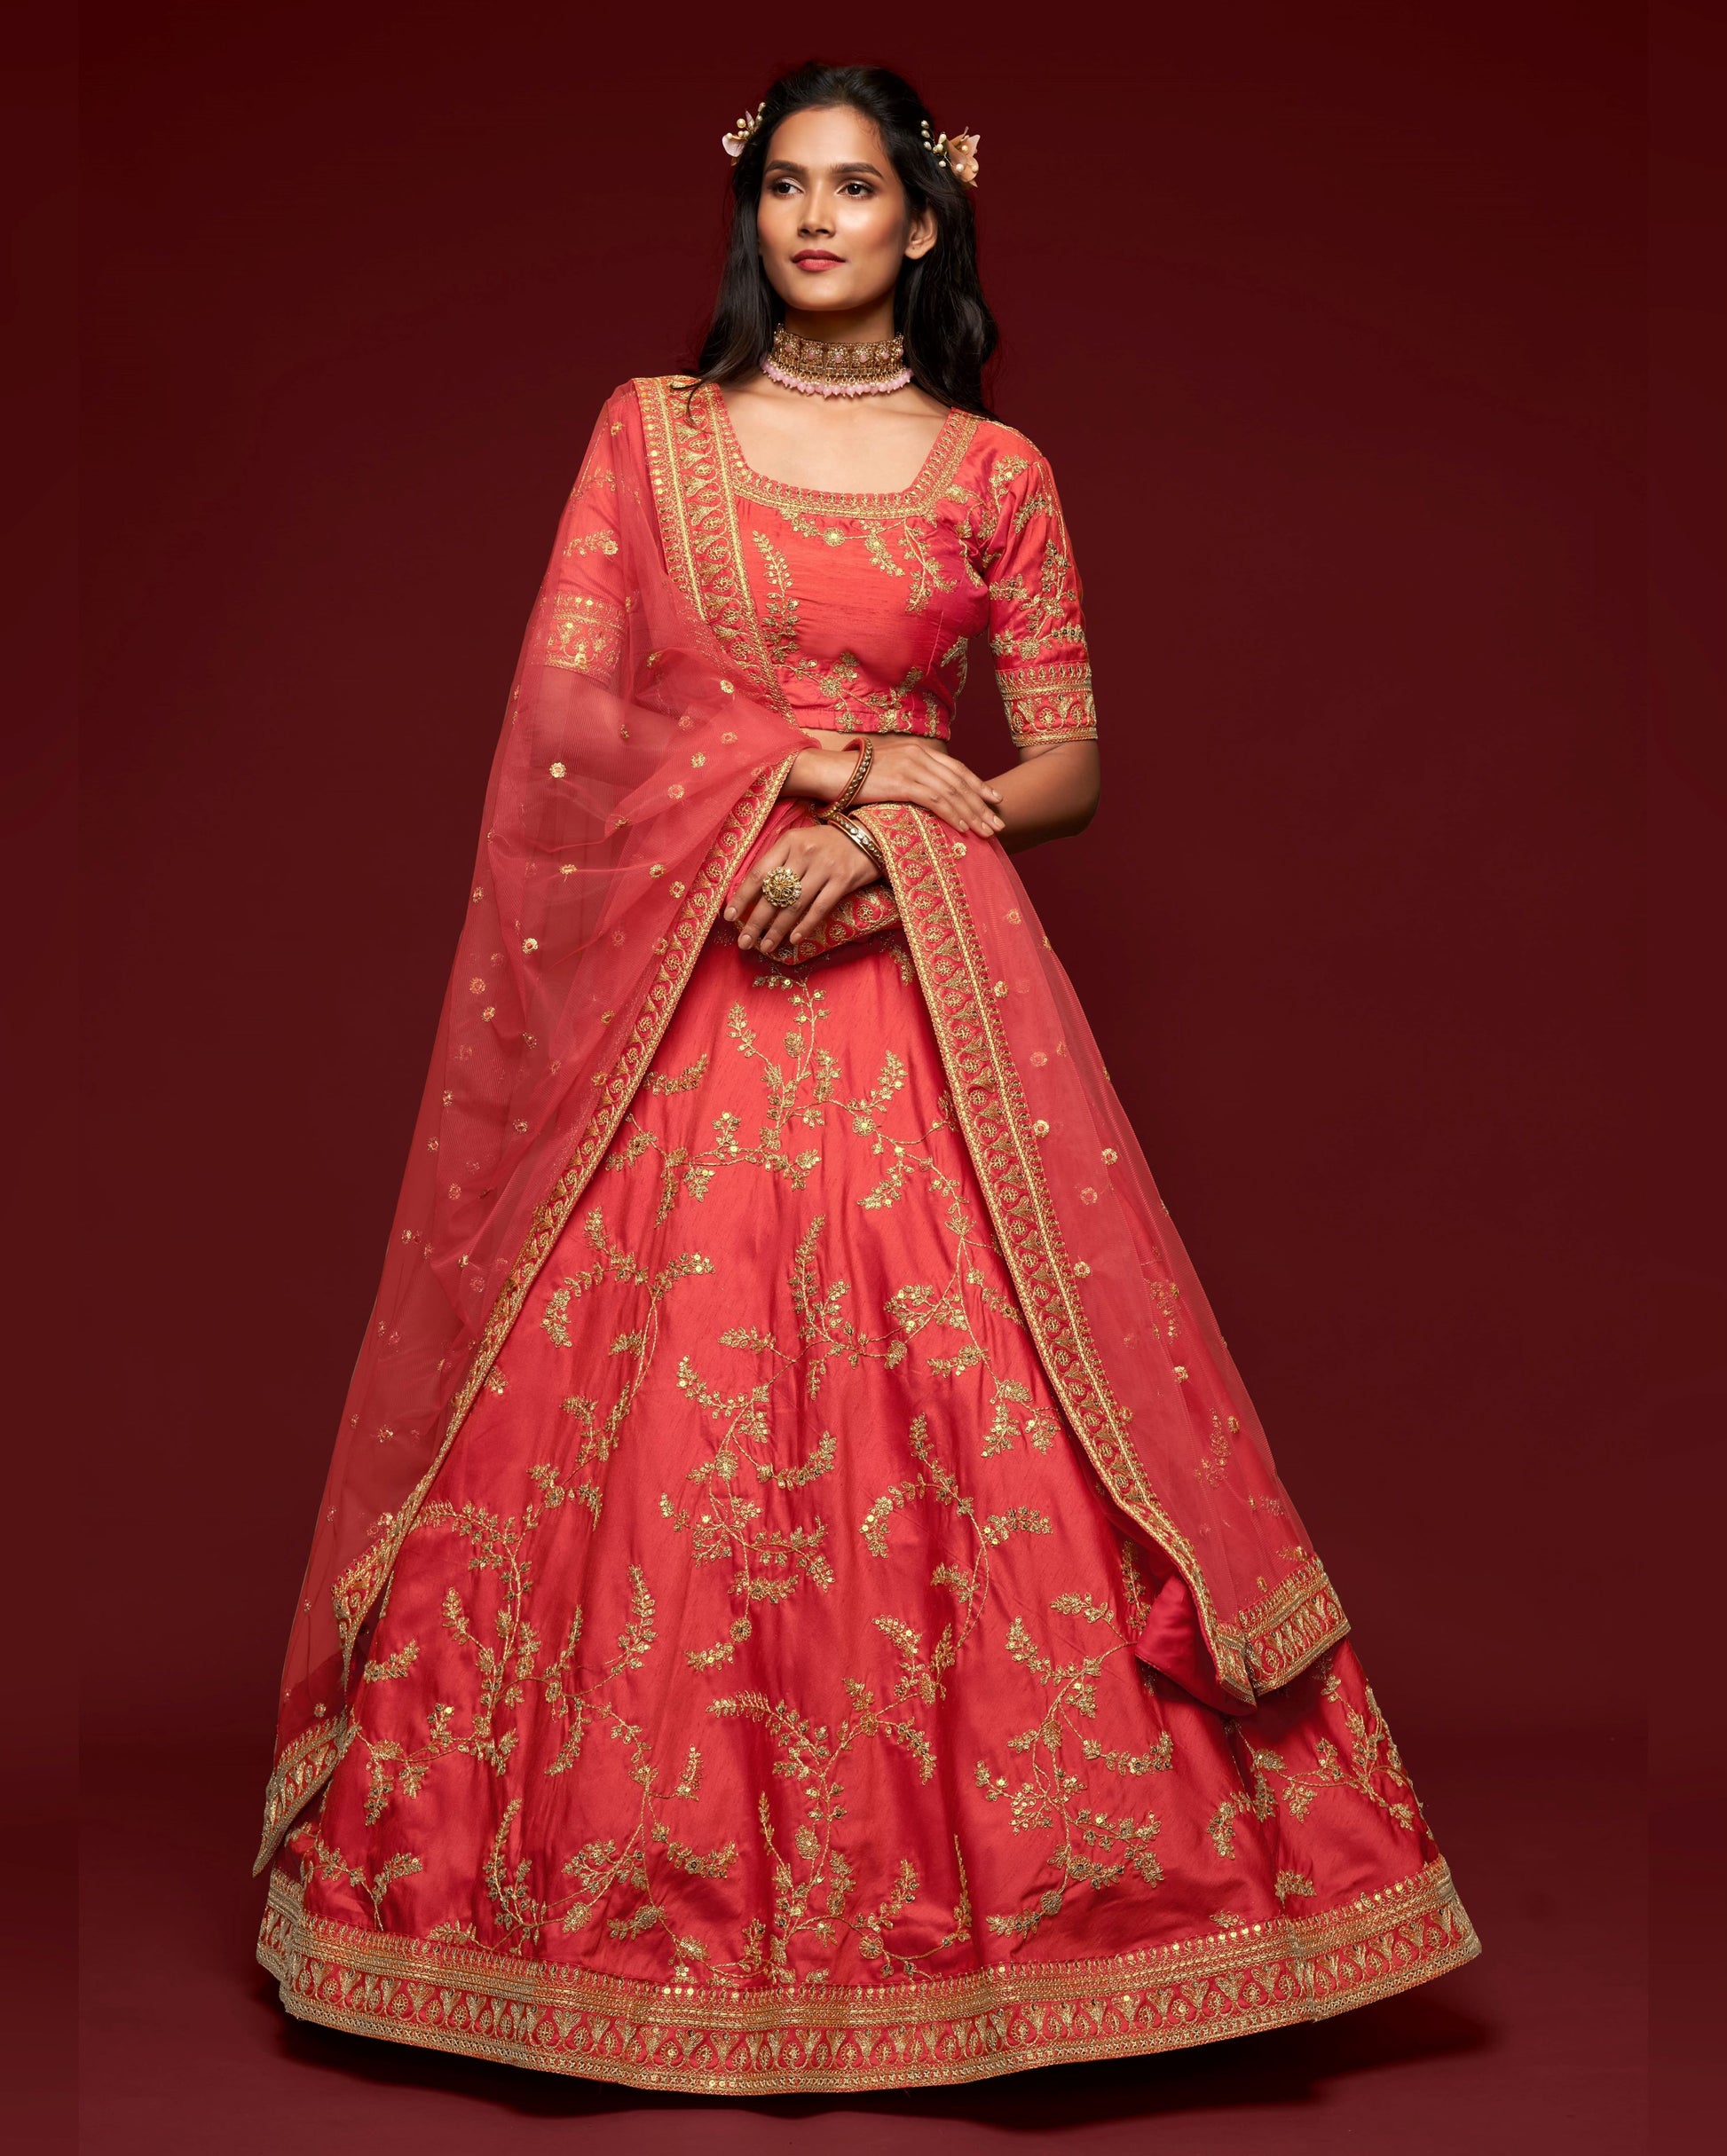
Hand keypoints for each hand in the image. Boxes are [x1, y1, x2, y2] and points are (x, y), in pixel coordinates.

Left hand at [725, 820, 880, 956]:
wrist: (869, 837)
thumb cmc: (827, 843)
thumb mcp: (800, 841)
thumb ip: (780, 860)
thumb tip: (754, 893)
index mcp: (789, 842)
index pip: (759, 873)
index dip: (742, 897)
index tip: (729, 916)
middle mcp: (805, 853)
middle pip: (774, 894)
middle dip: (756, 921)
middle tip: (744, 941)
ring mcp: (824, 868)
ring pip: (794, 905)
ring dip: (777, 930)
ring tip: (766, 946)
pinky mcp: (842, 881)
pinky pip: (819, 909)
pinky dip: (805, 926)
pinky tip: (793, 940)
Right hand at [786, 738, 1003, 838]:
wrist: (829, 771)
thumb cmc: (853, 776)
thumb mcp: (887, 772)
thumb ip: (908, 778)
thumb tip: (921, 796)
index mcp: (918, 751)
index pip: (956, 769)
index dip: (978, 785)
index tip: (995, 799)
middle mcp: (919, 755)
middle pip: (959, 781)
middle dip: (982, 804)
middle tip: (999, 821)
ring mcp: (912, 767)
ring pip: (952, 792)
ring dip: (972, 814)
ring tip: (987, 831)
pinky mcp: (902, 782)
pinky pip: (935, 800)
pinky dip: (953, 815)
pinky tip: (963, 828)